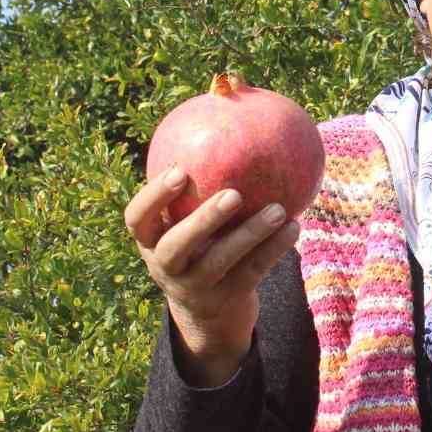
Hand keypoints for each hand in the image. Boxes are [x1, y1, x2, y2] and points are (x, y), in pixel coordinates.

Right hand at [123, 167, 300, 366]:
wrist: (211, 312)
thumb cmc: (202, 244)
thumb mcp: (189, 223)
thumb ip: (199, 185)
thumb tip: (226, 119)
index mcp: (151, 241)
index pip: (136, 219)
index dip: (153, 196)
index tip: (180, 170)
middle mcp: (166, 267)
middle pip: (176, 246)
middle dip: (203, 220)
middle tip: (234, 194)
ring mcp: (194, 288)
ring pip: (219, 262)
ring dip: (251, 234)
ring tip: (279, 209)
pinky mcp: (225, 301)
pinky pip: (252, 272)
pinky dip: (273, 249)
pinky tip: (295, 227)